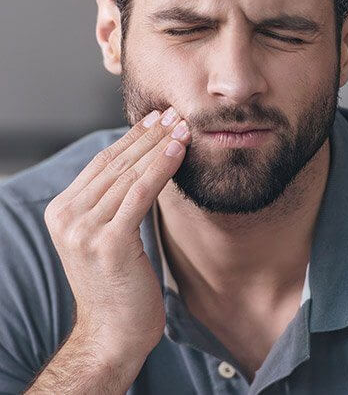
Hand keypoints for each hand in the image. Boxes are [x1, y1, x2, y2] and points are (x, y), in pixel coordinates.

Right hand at [44, 108, 190, 358]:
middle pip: (115, 164)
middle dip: (148, 136)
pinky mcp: (109, 243)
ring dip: (159, 146)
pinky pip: (140, 194)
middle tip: (174, 114)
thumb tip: (141, 162)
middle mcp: (67, 217)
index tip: (156, 119)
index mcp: (62, 211)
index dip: (132, 138)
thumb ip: (111, 201)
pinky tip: (178, 150)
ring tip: (182, 127)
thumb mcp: (106, 235)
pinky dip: (160, 168)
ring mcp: (84, 230)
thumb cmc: (118, 284)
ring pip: (128, 175)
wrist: (113, 334)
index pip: (102, 163)